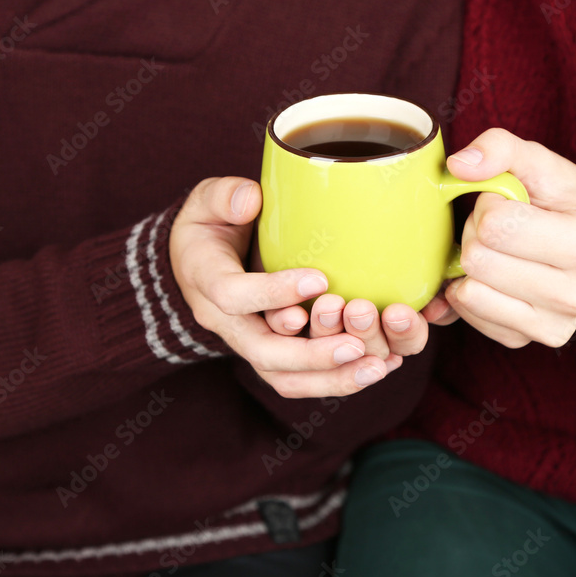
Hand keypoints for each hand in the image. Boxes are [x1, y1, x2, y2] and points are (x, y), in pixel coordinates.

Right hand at [169, 177, 399, 397]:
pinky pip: (300, 379)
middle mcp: (226, 322)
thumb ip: (225, 197)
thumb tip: (250, 199)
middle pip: (265, 353)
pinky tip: (379, 367)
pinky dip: (338, 379)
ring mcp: (249, 342)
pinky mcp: (272, 353)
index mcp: (206, 280)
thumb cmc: (209, 226)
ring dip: (332, 378)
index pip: (235, 296)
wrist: (196, 263)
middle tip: (356, 346)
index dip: (273, 293)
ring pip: (285, 378)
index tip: (319, 280)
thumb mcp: (206, 202)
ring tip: (377, 367)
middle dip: (312, 355)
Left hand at [432, 128, 575, 347]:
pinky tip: (489, 276)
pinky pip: (468, 315)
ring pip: (469, 292)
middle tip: (497, 227)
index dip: (489, 204)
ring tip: (496, 251)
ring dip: (470, 265)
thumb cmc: (564, 201)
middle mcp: (575, 293)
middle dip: (475, 234)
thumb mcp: (539, 162)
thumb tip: (458, 166)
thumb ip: (500, 148)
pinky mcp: (526, 340)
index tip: (508, 202)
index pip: (496, 224)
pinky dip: (468, 291)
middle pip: (478, 260)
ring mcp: (552, 324)